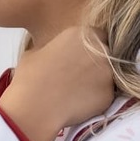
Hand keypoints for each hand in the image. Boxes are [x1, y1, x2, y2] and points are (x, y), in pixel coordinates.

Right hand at [0, 24, 115, 140]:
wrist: (35, 106)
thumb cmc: (30, 77)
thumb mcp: (37, 51)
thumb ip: (56, 48)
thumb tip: (57, 53)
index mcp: (81, 34)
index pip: (97, 36)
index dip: (88, 48)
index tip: (79, 58)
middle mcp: (100, 49)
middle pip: (106, 53)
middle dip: (96, 62)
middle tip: (79, 76)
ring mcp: (108, 72)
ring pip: (108, 75)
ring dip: (97, 81)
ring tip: (77, 92)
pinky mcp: (109, 94)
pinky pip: (105, 95)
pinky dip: (95, 100)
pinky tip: (79, 104)